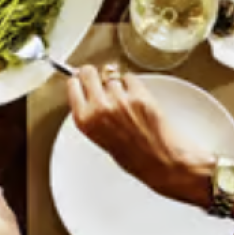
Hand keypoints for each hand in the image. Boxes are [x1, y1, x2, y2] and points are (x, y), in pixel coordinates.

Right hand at [68, 66, 212, 203]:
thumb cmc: (134, 157)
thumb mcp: (101, 138)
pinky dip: (133, 85)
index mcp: (85, 120)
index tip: (83, 80)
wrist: (160, 161)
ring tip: (127, 102)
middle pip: (88, 72)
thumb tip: (90, 94)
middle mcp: (99, 108)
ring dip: (118, 84)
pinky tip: (138, 100)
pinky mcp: (138, 95)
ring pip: (112, 76)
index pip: (73, 85)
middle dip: (95, 75)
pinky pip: (130, 78)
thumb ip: (92, 115)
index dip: (80, 81)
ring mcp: (119, 100)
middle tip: (101, 80)